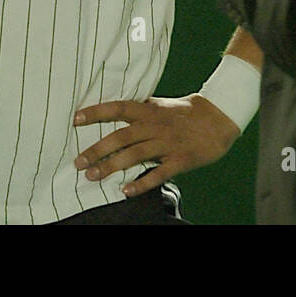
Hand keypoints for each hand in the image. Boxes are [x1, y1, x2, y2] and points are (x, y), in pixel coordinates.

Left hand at [72, 95, 240, 196]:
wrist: (220, 117)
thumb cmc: (187, 112)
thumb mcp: (162, 105)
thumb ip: (141, 109)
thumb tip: (115, 111)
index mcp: (149, 110)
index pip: (118, 108)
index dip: (96, 113)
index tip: (75, 119)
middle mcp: (155, 125)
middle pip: (121, 137)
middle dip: (97, 149)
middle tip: (78, 162)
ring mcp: (167, 143)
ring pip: (135, 155)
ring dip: (112, 166)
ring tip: (93, 176)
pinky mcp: (180, 160)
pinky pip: (158, 173)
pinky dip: (141, 183)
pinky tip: (125, 191)